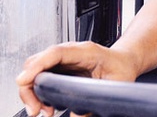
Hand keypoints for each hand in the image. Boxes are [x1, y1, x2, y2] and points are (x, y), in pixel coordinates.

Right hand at [16, 41, 137, 116]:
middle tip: (37, 110)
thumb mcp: (116, 84)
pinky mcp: (59, 67)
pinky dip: (38, 92)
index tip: (25, 81)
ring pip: (35, 70)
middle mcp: (70, 52)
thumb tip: (78, 115)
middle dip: (30, 87)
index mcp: (85, 51)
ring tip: (43, 110)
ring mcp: (63, 59)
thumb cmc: (122, 67)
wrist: (125, 61)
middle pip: (38, 63)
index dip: (38, 66)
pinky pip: (41, 76)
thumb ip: (97, 98)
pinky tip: (45, 105)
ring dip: (33, 91)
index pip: (55, 54)